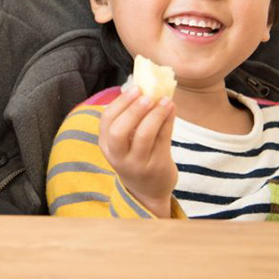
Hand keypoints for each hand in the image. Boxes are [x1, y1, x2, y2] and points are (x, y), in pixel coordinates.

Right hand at [98, 86, 176, 217]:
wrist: (147, 191)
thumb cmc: (135, 157)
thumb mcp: (124, 142)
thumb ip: (130, 119)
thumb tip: (146, 87)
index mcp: (106, 145)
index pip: (106, 121)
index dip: (120, 103)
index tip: (135, 88)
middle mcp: (118, 156)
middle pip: (119, 131)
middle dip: (133, 110)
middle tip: (147, 95)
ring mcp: (137, 163)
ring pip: (143, 136)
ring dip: (154, 115)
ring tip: (165, 100)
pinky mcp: (156, 166)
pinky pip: (162, 140)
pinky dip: (167, 122)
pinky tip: (171, 109)